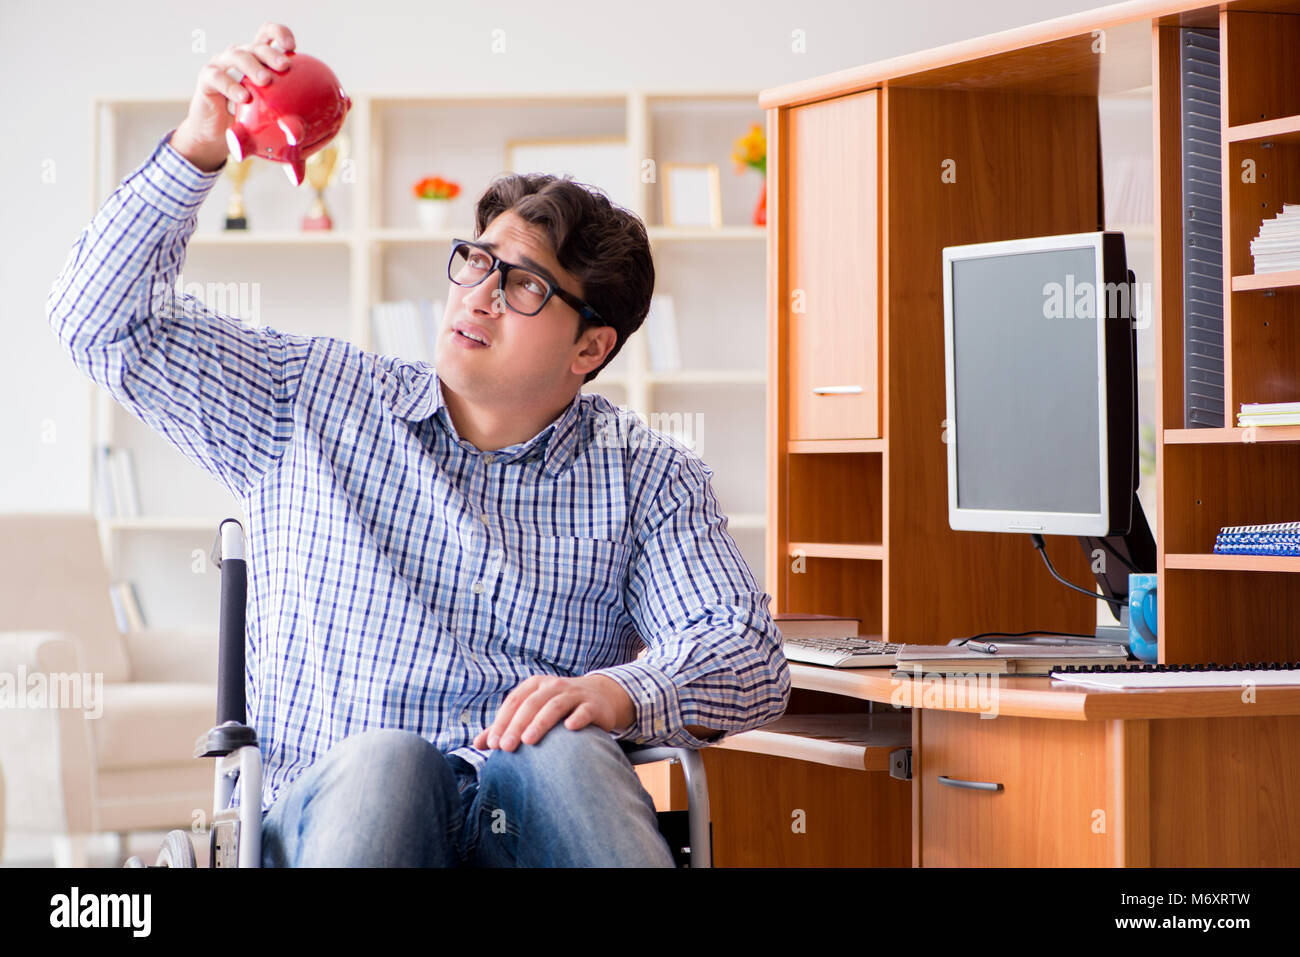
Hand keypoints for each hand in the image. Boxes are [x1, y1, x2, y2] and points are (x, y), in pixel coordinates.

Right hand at [170, 22, 296, 171]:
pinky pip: (217, 77)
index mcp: (257, 61)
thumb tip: (347, 105)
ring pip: (237, 55)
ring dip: (252, 66)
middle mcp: (239, 58)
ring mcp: (221, 66)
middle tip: (285, 66)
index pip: (267, 36)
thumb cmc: (249, 125)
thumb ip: (306, 110)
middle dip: (270, 52)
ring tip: (266, 81)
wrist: (216, 136)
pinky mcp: (207, 79)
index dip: (279, 35)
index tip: (293, 47)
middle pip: (256, 45)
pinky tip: (244, 97)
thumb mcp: (276, 119)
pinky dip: (231, 85)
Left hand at [473, 674, 634, 751]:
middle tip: (506, 748)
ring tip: (529, 741)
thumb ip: (506, 726)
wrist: (598, 697)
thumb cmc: (557, 708)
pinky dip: (577, 717)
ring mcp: (574, 693)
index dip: (501, 721)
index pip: (514, 702)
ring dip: (541, 722)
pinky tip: (570, 728)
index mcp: (534, 685)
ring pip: (555, 705)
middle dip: (517, 725)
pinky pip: (584, 710)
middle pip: (531, 704)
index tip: (492, 744)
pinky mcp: (593, 705)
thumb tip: (478, 744)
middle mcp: (553, 686)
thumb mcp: (532, 711)